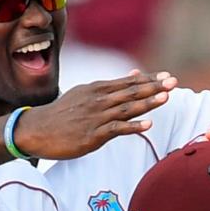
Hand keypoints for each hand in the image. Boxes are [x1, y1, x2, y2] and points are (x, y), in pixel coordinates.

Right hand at [14, 70, 176, 158]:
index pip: (127, 83)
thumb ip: (109, 87)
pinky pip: (116, 129)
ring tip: (165, 98)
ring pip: (126, 108)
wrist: (36, 130)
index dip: (148, 80)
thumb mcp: (84, 94)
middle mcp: (98, 100)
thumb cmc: (62, 114)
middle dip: (153, 87)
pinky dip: (132, 127)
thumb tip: (133, 75)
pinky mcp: (92, 135)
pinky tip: (148, 125)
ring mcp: (95, 117)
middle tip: (173, 82)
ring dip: (146, 103)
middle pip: (130, 92)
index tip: (167, 76)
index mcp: (97, 89)